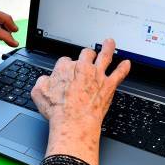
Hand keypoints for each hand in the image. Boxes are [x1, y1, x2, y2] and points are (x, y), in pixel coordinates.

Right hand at [31, 39, 130, 164]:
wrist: (73, 121)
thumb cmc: (57, 110)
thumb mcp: (38, 94)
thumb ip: (41, 82)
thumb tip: (45, 79)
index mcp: (65, 68)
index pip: (65, 60)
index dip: (65, 65)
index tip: (66, 69)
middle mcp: (82, 68)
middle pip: (86, 54)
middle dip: (86, 54)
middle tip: (87, 56)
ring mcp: (97, 75)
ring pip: (105, 56)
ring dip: (108, 48)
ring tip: (110, 43)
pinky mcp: (109, 85)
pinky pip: (119, 73)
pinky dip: (124, 68)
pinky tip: (127, 64)